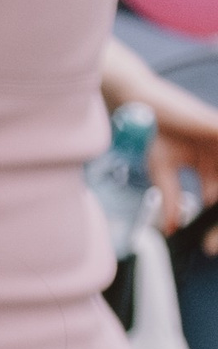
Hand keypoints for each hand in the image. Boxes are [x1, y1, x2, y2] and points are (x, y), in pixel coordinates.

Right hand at [104, 33, 217, 230]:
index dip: (210, 222)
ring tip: (212, 213)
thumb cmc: (149, 131)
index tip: (207, 244)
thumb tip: (170, 227)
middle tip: (212, 243)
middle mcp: (217, 155)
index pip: (214, 198)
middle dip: (215, 217)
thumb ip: (170, 197)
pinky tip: (213, 198)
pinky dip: (217, 179)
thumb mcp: (162, 170)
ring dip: (216, 198)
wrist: (138, 103)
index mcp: (207, 165)